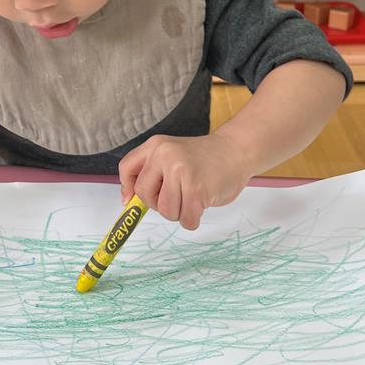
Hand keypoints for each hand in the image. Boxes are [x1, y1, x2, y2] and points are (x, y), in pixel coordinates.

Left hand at [118, 133, 251, 229]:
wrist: (237, 150)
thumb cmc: (205, 158)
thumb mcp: (173, 154)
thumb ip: (153, 172)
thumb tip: (129, 201)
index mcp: (156, 145)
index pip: (127, 168)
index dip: (127, 188)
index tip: (131, 200)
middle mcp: (165, 155)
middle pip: (144, 195)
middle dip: (158, 203)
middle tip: (176, 196)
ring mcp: (181, 172)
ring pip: (165, 211)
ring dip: (179, 212)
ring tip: (193, 196)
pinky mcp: (196, 190)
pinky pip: (185, 219)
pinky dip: (193, 219)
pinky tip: (203, 203)